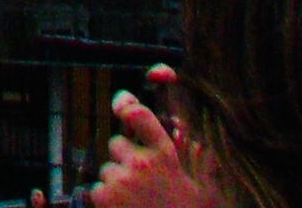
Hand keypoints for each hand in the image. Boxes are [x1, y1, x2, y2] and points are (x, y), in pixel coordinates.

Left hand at [92, 75, 217, 207]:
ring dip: (115, 182)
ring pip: (106, 169)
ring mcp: (119, 180)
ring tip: (136, 203)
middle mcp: (139, 162)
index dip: (127, 105)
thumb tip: (195, 141)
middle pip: (116, 143)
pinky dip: (105, 200)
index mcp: (165, 156)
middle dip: (124, 158)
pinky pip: (96, 190)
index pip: (139, 115)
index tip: (123, 103)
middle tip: (140, 181)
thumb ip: (200, 163)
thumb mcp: (205, 192)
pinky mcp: (103, 199)